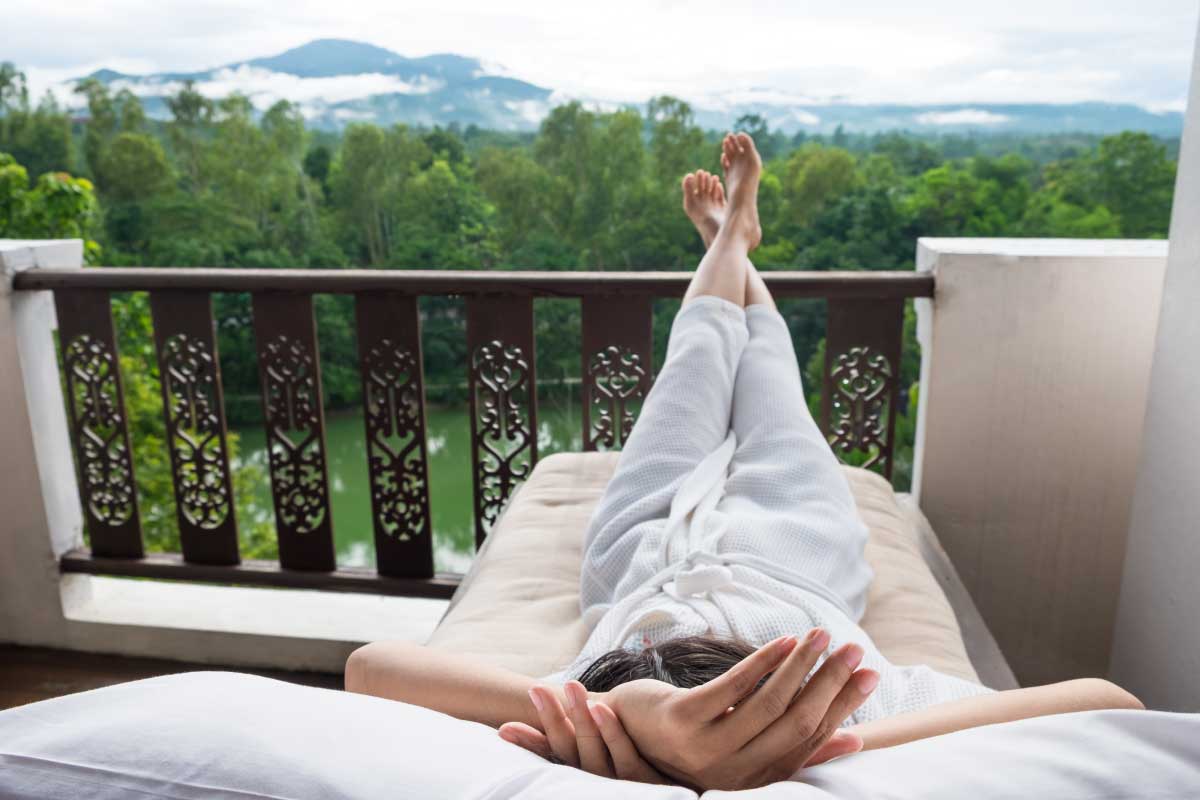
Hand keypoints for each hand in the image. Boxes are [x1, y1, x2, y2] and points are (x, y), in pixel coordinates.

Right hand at [498, 681, 666, 782]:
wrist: (693, 788)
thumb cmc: (655, 760)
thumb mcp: (621, 746)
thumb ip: (597, 729)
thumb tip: (580, 703)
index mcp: (591, 770)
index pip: (556, 754)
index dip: (530, 743)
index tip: (504, 729)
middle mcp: (601, 780)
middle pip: (570, 750)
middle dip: (552, 718)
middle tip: (537, 688)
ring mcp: (623, 784)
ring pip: (594, 752)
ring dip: (580, 718)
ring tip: (571, 687)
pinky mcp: (648, 785)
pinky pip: (627, 758)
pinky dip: (613, 733)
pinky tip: (603, 709)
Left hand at [604, 630, 877, 789]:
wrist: (622, 730)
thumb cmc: (692, 732)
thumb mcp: (745, 741)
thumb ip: (796, 744)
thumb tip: (853, 739)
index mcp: (757, 775)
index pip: (812, 737)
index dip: (844, 704)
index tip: (871, 671)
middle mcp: (735, 770)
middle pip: (797, 720)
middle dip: (830, 681)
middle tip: (854, 647)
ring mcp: (707, 748)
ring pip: (768, 703)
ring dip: (800, 664)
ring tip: (822, 634)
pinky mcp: (683, 722)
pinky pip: (731, 688)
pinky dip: (761, 662)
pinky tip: (783, 640)